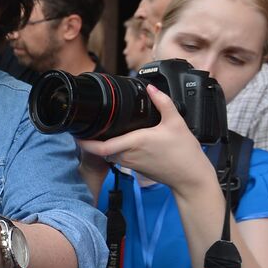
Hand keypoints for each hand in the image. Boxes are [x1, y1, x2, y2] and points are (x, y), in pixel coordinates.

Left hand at [75, 85, 216, 194]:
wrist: (190, 178)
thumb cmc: (184, 153)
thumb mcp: (176, 122)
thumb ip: (162, 102)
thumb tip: (151, 88)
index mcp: (134, 142)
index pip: (101, 147)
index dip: (86, 142)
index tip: (77, 134)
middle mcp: (129, 155)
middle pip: (101, 150)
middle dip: (91, 141)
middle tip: (85, 129)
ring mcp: (132, 164)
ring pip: (109, 155)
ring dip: (102, 146)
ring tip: (99, 133)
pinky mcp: (136, 169)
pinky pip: (119, 159)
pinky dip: (114, 151)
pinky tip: (118, 141)